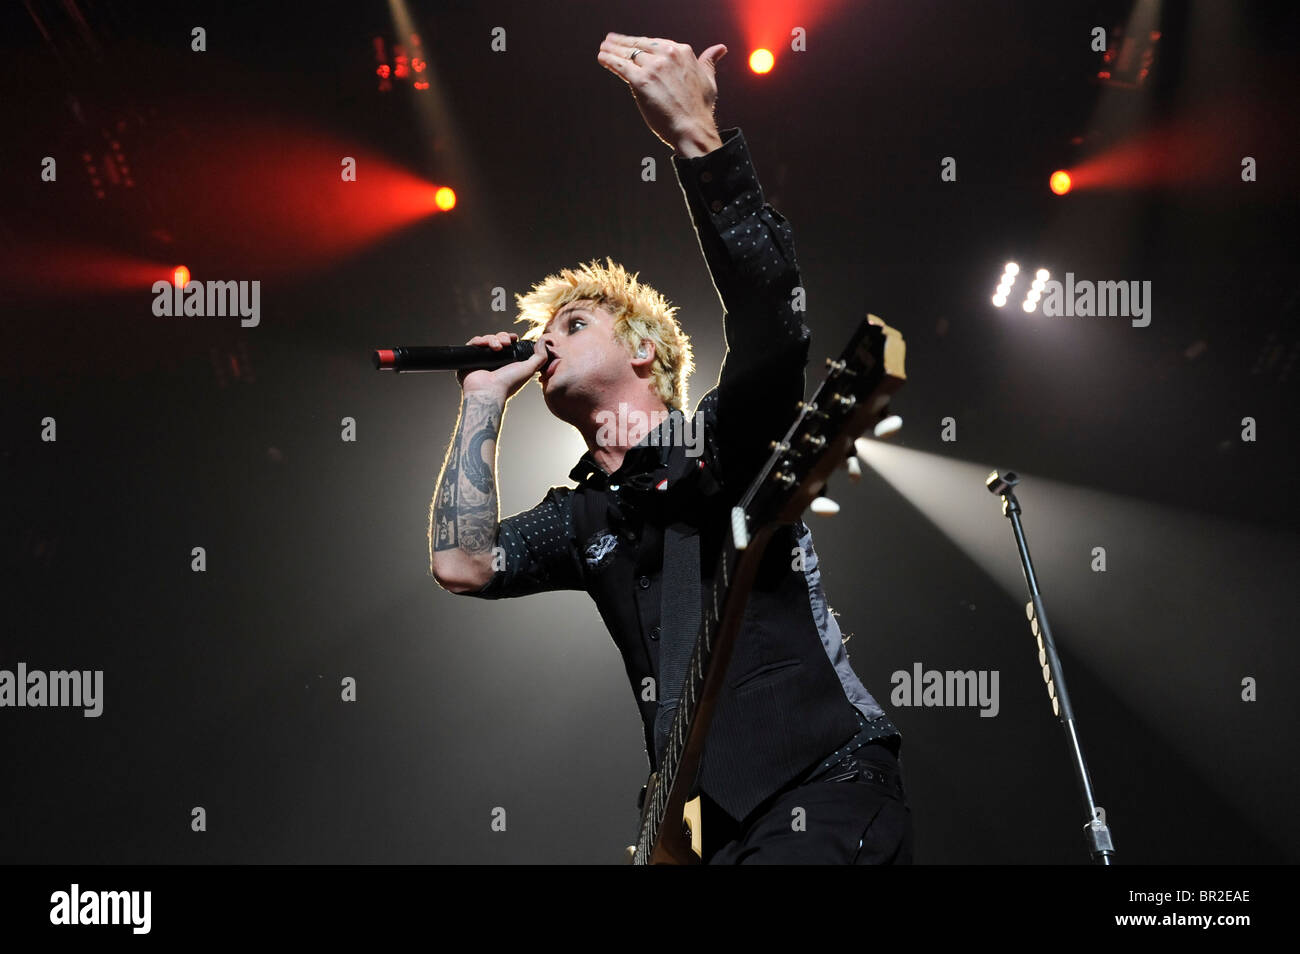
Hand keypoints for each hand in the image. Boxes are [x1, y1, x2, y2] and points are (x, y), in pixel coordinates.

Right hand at [456, 331, 547, 399]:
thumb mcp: (529, 369)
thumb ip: (540, 356)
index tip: (514, 338)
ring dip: (492, 339)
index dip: (509, 337)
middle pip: (496, 339)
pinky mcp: (468, 359)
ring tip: (497, 347)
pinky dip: (478, 341)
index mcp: (505, 362)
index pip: (506, 343)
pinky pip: (472, 344)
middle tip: (506, 344)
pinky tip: (484, 345)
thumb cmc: (508, 384)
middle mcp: (492, 360)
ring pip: (485, 339)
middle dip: (502, 337)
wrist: (489, 392)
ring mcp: (480, 359)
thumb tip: (544, 342)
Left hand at [597, 32, 726, 153]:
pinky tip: (602, 56)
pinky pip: (620, 66)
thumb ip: (709, 62)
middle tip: (610, 40)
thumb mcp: (708, 79)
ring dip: (613, 49)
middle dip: (623, 43)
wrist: (693, 129)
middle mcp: (667, 55)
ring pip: (628, 54)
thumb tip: (720, 48)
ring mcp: (653, 67)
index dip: (641, 43)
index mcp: (683, 51)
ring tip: (604, 47)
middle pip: (639, 46)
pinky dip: (609, 60)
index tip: (633, 43)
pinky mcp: (640, 81)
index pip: (655, 43)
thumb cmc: (701, 109)